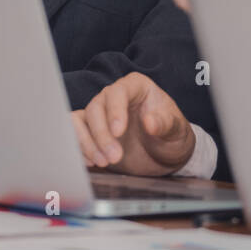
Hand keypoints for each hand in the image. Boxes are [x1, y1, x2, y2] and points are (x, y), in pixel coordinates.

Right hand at [71, 72, 194, 175]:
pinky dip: (78, 147)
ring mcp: (100, 113)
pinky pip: (74, 132)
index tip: (118, 132)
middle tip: (114, 157)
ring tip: (103, 162)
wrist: (163, 155)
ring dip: (87, 142)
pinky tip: (91, 162)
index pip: (119, 91)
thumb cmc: (171, 136)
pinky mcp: (90, 130)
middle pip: (96, 107)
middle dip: (102, 135)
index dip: (115, 111)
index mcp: (136, 87)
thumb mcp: (176, 130)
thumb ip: (165, 124)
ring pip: (81, 119)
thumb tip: (150, 122)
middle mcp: (114, 96)